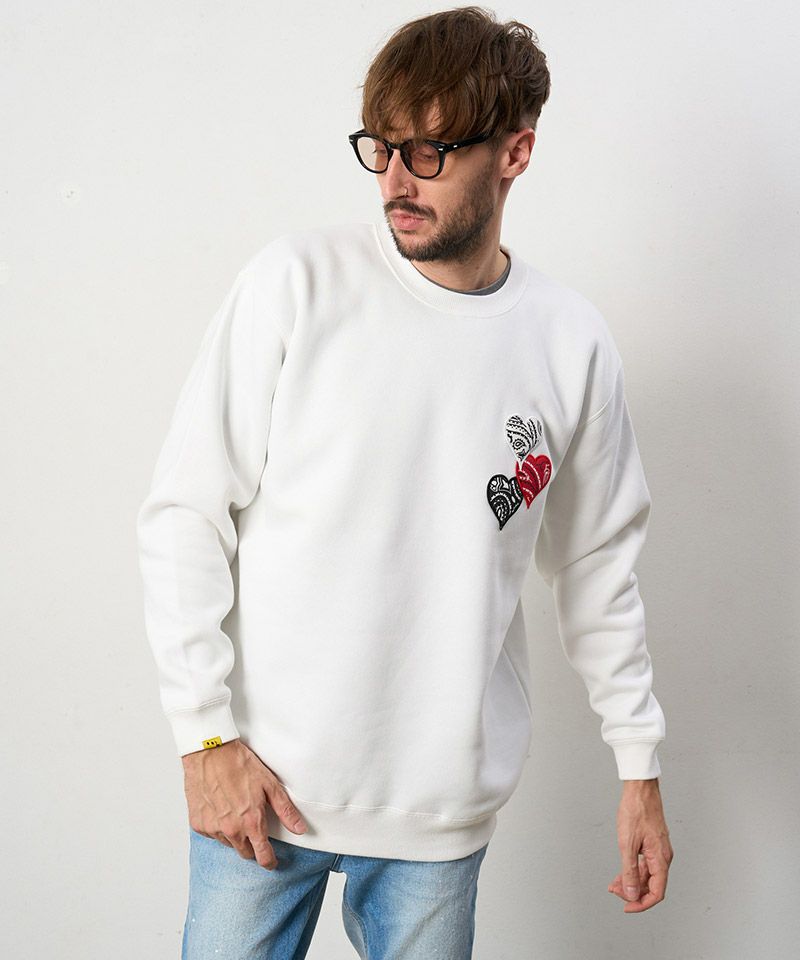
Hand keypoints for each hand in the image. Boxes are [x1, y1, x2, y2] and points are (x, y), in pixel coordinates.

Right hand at [181, 738, 306, 869]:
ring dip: (235, 836)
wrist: (210, 752)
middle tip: (255, 830)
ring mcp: (212, 828)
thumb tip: (300, 829)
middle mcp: (231, 830)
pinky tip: (221, 810)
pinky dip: (218, 827)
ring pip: (228, 844)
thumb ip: (285, 810)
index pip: (263, 856)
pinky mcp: (198, 823)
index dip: (270, 861)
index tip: (272, 861)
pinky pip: (212, 834)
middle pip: (245, 853)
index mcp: (251, 822)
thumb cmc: (239, 764)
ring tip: (237, 814)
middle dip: (253, 847)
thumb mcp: (270, 784)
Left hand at [607, 778, 673, 912]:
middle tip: (614, 890)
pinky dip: (633, 869)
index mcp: (661, 859)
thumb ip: (630, 871)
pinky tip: (622, 871)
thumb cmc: (636, 811)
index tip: (626, 907)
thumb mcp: (627, 844)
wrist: (640, 789)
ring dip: (632, 881)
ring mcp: (658, 850)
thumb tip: (631, 894)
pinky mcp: (652, 844)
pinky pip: (645, 864)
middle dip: (633, 892)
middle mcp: (663, 857)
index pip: (656, 893)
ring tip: (614, 883)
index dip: (642, 903)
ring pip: (647, 875)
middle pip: (651, 885)